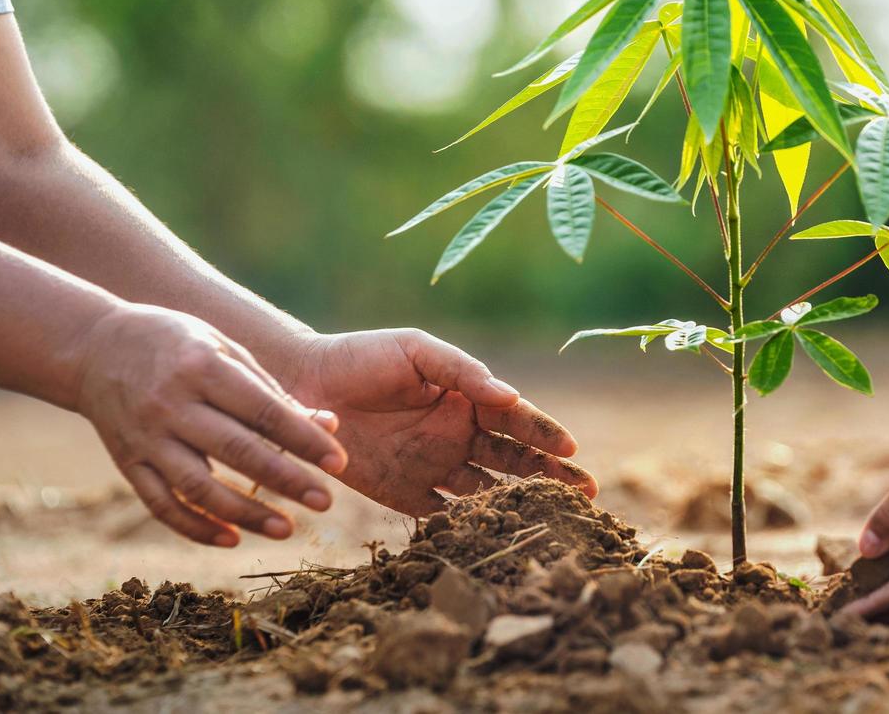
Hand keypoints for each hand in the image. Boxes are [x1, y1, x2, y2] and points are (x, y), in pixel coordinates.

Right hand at [76, 304, 347, 547]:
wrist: (95, 346)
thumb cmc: (178, 343)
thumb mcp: (225, 349)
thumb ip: (272, 389)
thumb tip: (327, 424)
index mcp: (202, 367)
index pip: (262, 410)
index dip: (303, 439)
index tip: (339, 463)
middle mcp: (171, 404)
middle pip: (235, 450)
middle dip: (285, 480)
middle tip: (326, 503)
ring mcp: (145, 437)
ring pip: (197, 486)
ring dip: (245, 513)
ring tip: (287, 530)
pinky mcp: (127, 462)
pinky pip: (160, 503)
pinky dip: (195, 526)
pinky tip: (231, 539)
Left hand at [284, 328, 595, 515]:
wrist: (301, 385)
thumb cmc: (362, 356)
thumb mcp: (416, 350)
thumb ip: (462, 371)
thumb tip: (510, 396)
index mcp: (468, 399)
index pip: (517, 420)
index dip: (545, 434)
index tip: (571, 449)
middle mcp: (459, 436)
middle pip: (515, 461)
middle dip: (551, 476)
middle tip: (586, 495)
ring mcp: (435, 468)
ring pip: (488, 492)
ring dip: (517, 506)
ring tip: (548, 522)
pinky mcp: (405, 496)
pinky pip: (443, 517)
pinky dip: (467, 529)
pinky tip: (490, 539)